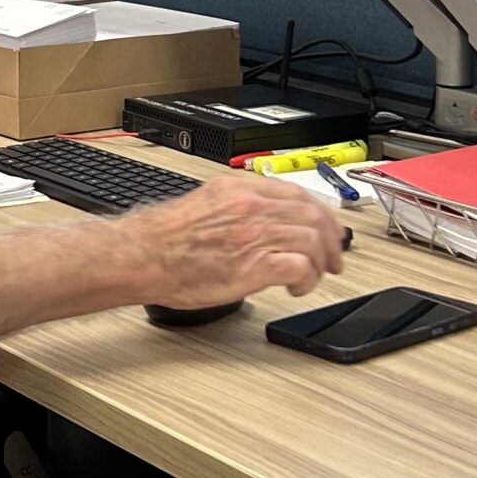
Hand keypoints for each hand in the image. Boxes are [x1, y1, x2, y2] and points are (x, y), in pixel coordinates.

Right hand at [125, 175, 344, 307]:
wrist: (142, 256)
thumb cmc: (165, 239)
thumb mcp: (206, 203)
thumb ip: (237, 205)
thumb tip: (262, 219)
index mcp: (240, 189)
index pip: (298, 194)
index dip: (322, 214)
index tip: (329, 230)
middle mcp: (252, 206)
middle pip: (313, 215)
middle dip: (331, 241)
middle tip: (334, 260)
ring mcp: (254, 234)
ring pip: (312, 240)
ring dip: (320, 263)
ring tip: (313, 278)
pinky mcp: (254, 265)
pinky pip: (300, 266)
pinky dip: (307, 278)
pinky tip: (296, 288)